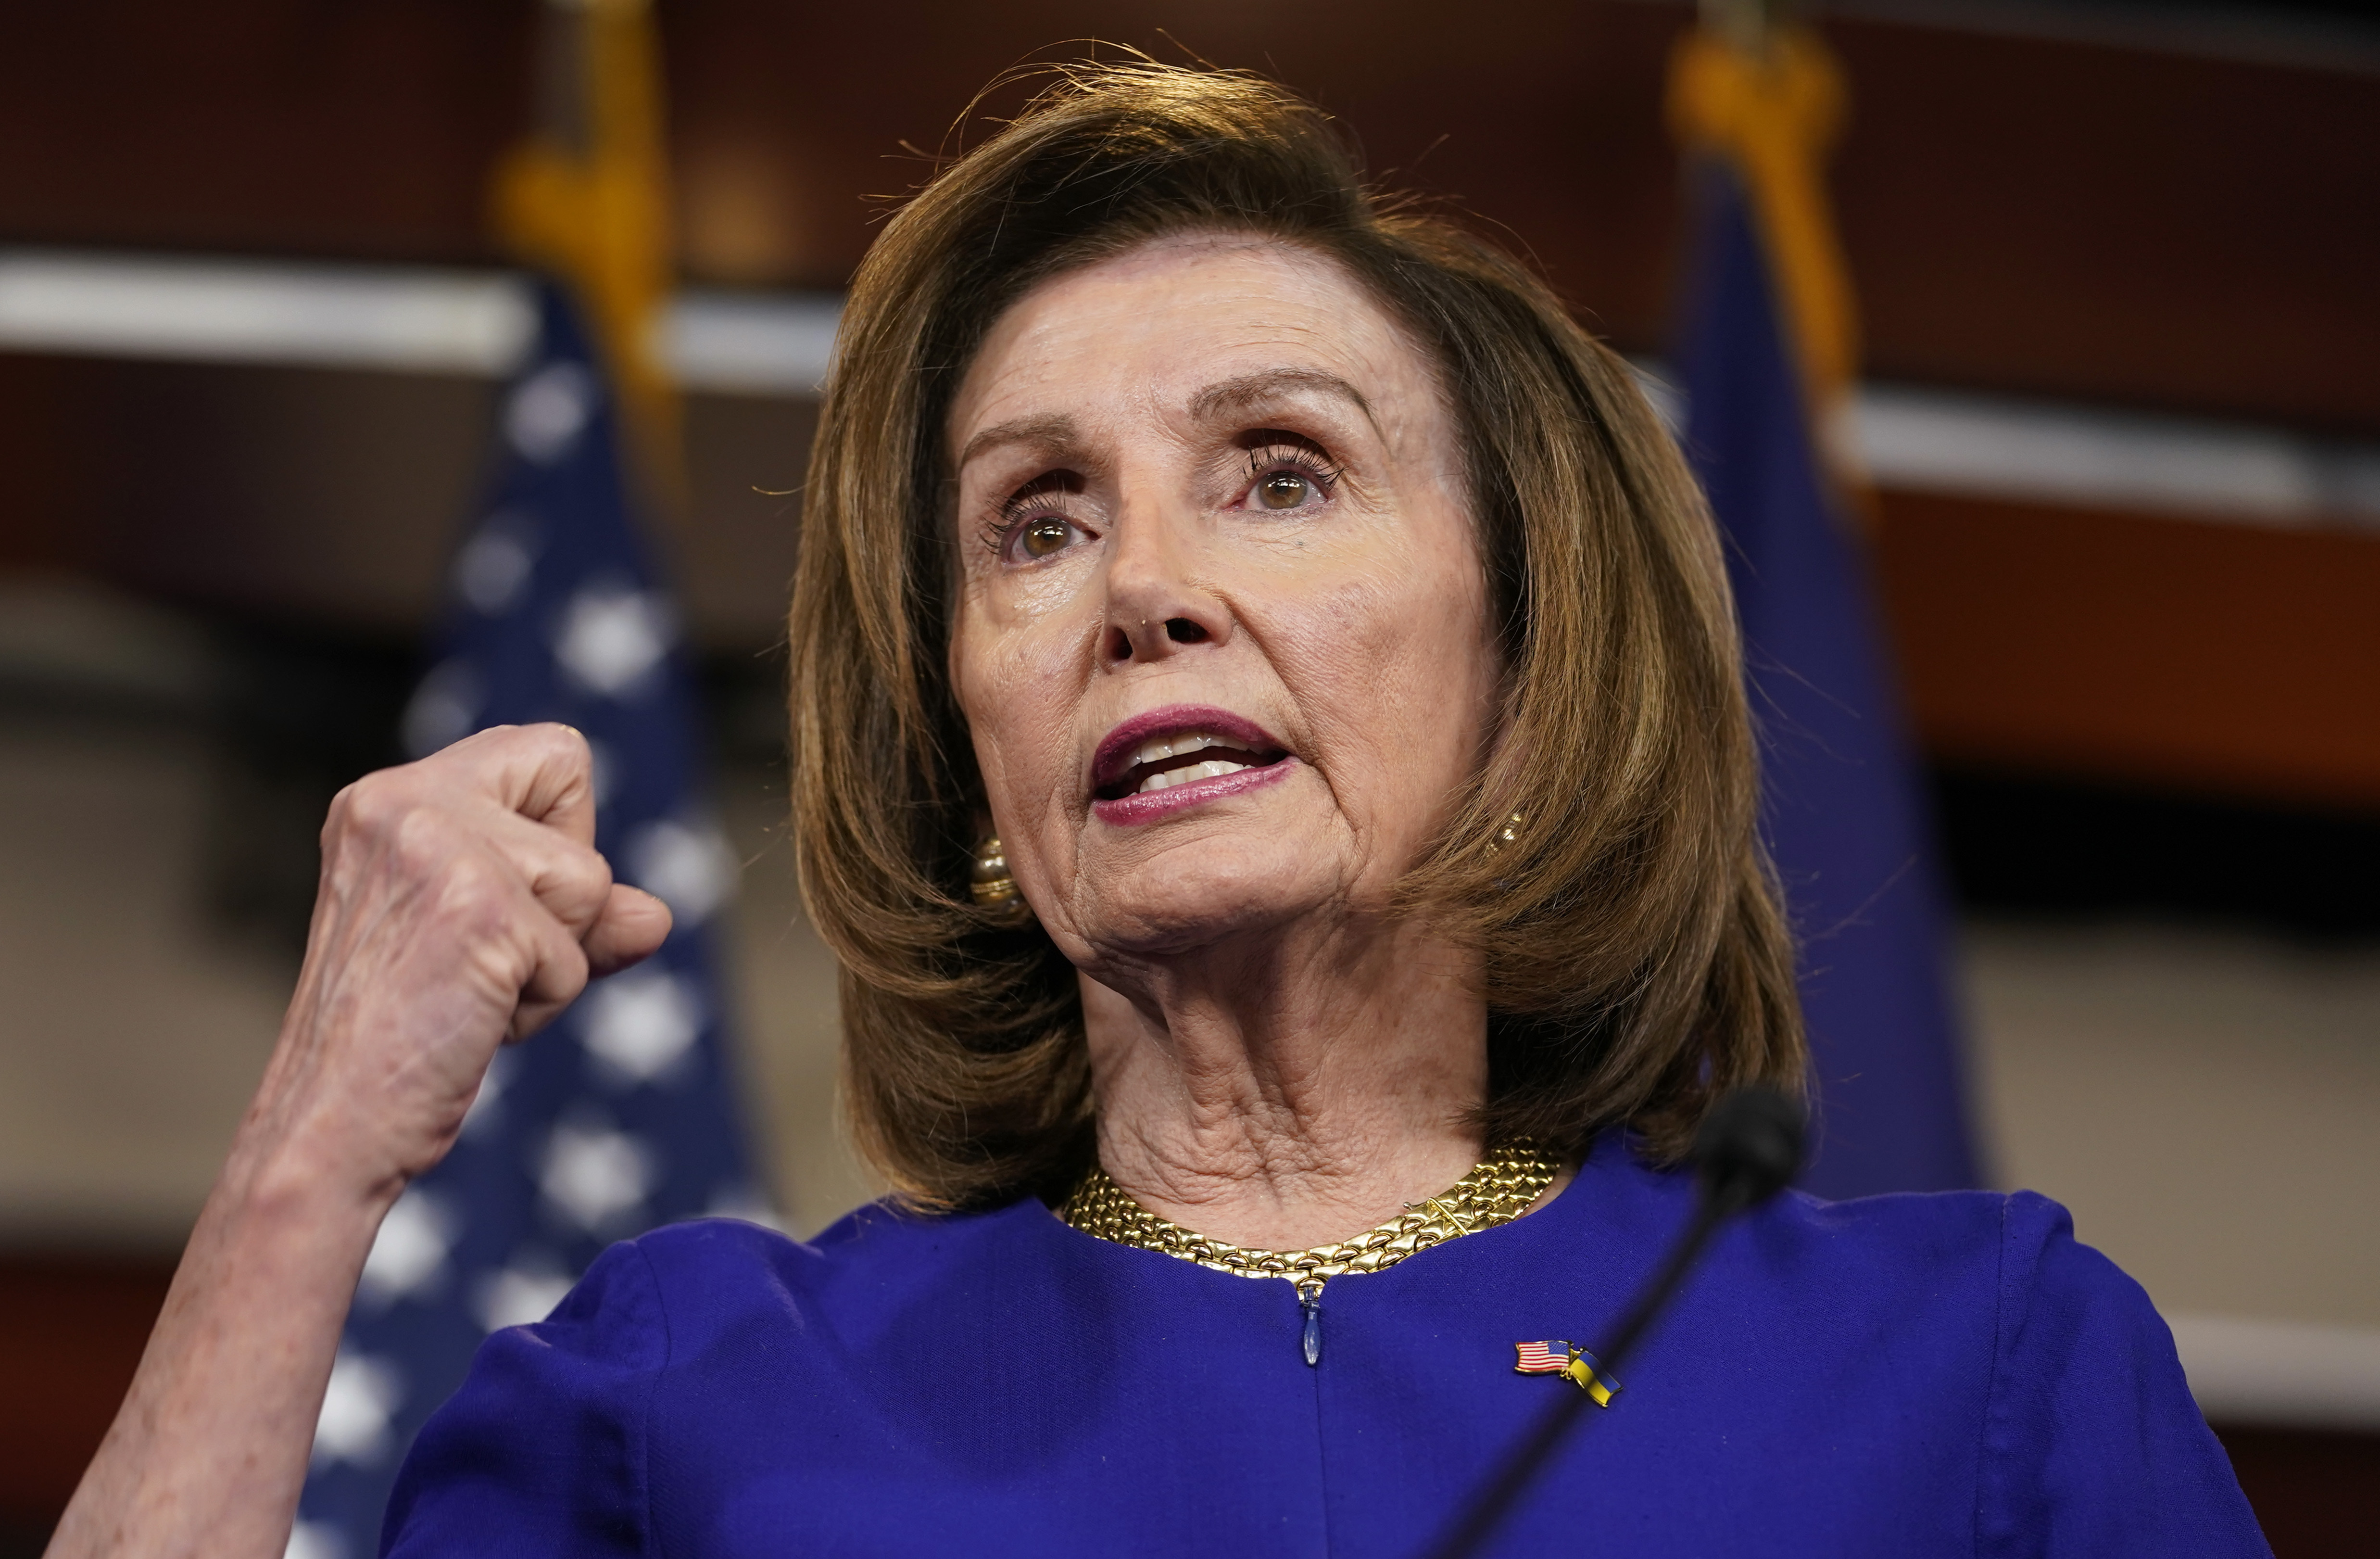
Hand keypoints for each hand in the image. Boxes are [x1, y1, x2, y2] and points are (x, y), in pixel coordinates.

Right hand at [252, 721, 671, 1201]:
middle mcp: (401, 802)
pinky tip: (469, 1021)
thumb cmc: (400, 1038)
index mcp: (387, 799)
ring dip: (553, 960)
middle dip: (565, 880)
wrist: (331, 1124)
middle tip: (484, 950)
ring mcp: (437, 848)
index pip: (545, 749)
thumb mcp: (489, 947)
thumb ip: (574, 913)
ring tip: (470, 995)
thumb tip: (656, 916)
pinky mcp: (479, 910)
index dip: (558, 827)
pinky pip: (576, 956)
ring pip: (588, 881)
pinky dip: (542, 1003)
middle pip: (572, 771)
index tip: (502, 899)